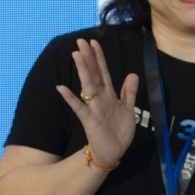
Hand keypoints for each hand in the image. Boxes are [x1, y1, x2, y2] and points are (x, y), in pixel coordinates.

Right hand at [54, 38, 140, 168]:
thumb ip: (130, 92)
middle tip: (81, 41)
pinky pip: (79, 108)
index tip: (94, 42)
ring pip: (87, 86)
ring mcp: (93, 108)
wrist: (113, 153)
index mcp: (110, 95)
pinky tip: (62, 88)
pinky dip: (70, 98)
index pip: (103, 72)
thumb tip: (132, 73)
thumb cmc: (119, 131)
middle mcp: (100, 99)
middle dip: (89, 58)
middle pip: (93, 74)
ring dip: (83, 71)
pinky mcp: (89, 121)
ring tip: (77, 55)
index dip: (100, 58)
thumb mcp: (128, 110)